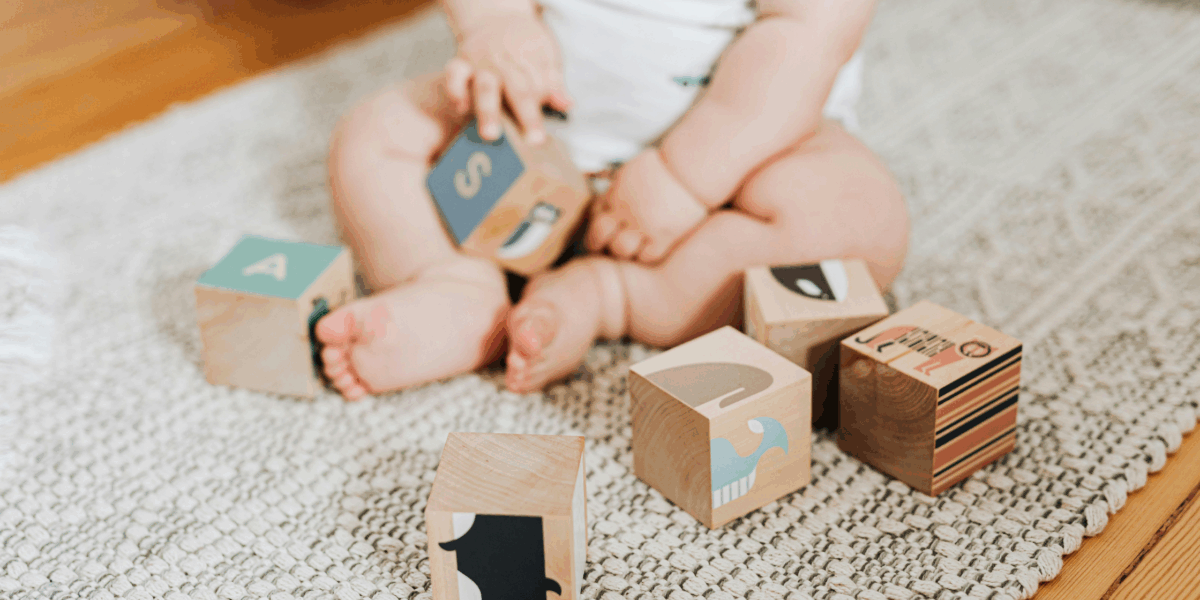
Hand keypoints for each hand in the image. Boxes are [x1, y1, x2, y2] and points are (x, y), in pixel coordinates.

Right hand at [444, 13, 571, 143]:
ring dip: (488, 111)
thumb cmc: (525, 45)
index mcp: (532, 60)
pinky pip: (454, 75)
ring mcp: (482, 63)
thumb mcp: (546, 55)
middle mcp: (507, 63)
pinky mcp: (461, 63)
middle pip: (519, 90)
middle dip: (526, 115)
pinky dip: (456, 91)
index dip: (544, 108)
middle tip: (533, 140)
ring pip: (486, 88)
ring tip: (492, 135)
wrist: (496, 17)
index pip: (542, 85)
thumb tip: (566, 104)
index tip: (542, 136)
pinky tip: (461, 110)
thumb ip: (555, 82)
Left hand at [586, 149, 708, 263]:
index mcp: (616, 194)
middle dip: (598, 244)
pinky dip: (644, 256)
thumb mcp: (630, 171)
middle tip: (605, 248)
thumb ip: (615, 188)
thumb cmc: (663, 169)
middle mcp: (627, 211)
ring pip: (620, 249)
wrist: (691, 171)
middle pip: (599, 236)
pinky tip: (648, 250)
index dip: (595, 228)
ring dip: (622, 251)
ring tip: (630, 250)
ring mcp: (645, 225)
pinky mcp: (664, 236)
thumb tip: (603, 202)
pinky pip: (646, 256)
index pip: (594, 218)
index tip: (600, 234)